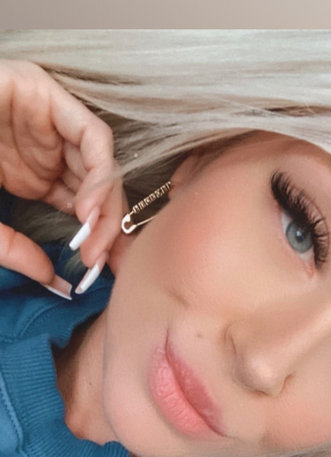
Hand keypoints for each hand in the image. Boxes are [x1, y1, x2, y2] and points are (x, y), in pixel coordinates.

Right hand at [0, 59, 123, 296]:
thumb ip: (11, 248)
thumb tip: (51, 278)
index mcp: (34, 176)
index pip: (83, 207)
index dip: (97, 238)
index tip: (101, 270)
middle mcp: (50, 149)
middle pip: (98, 188)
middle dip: (109, 227)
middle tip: (109, 262)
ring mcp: (52, 122)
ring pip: (101, 165)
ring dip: (106, 206)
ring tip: (97, 244)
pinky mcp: (48, 94)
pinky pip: (92, 135)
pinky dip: (98, 173)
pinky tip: (87, 209)